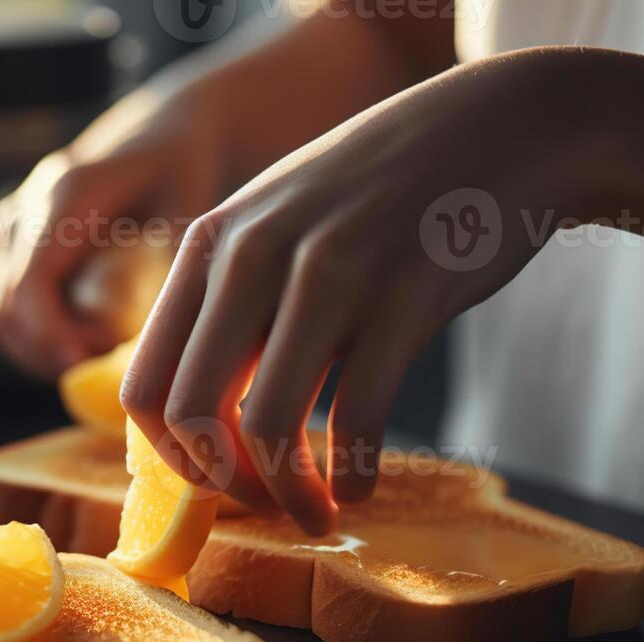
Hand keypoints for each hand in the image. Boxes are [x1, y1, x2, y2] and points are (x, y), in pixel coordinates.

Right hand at [0, 89, 227, 378]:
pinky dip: (35, 337)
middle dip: (50, 349)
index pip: (30, 283)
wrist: (154, 137)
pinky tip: (84, 338)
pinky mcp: (8, 245)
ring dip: (40, 349)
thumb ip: (173, 270)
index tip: (88, 365)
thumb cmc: (180, 175)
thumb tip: (162, 341)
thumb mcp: (190, 215)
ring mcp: (9, 227)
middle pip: (5, 308)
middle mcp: (24, 209)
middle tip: (108, 360)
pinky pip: (3, 309)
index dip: (50, 336)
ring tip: (101, 346)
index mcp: (65, 196)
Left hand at [121, 49, 601, 534]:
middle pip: (192, 415)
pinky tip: (361, 486)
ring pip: (266, 425)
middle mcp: (255, 256)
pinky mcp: (405, 295)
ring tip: (318, 513)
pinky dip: (354, 473)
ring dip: (290, 495)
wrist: (498, 126)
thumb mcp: (276, 225)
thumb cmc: (378, 197)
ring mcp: (330, 272)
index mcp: (209, 247)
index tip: (216, 484)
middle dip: (226, 486)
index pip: (145, 385)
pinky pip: (358, 416)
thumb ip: (228, 304)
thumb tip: (195, 424)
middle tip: (267, 508)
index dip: (172, 460)